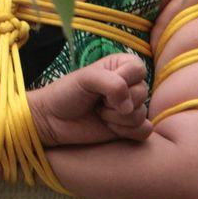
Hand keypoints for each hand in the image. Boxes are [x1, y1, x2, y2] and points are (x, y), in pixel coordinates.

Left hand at [27, 54, 152, 147]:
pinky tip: (109, 128)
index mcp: (122, 66)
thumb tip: (128, 106)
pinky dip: (126, 132)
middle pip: (142, 93)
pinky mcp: (130, 128)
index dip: (122, 81)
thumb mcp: (86, 78)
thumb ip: (112, 83)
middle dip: (116, 103)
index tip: (101, 87)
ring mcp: (130, 108)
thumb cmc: (66, 93)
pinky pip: (144, 130)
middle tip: (97, 102)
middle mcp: (129, 85)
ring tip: (99, 114)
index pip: (138, 70)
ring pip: (141, 114)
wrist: (53, 120)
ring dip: (117, 119)